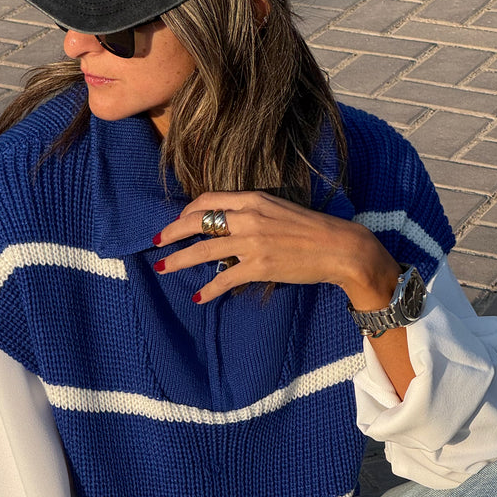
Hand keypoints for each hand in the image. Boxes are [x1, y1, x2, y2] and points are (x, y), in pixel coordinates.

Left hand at [154, 190, 400, 306]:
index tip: (178, 222)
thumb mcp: (279, 210)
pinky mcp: (259, 266)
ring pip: (203, 251)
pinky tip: (198, 296)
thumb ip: (253, 212)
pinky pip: (224, 279)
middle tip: (156, 242)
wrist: (339, 247)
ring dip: (179, 260)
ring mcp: (252, 243)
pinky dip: (208, 289)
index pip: (208, 201)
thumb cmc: (312, 229)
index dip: (187, 211)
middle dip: (172, 232)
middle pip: (197, 222)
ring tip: (163, 268)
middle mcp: (249, 218)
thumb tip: (228, 224)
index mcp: (254, 200)